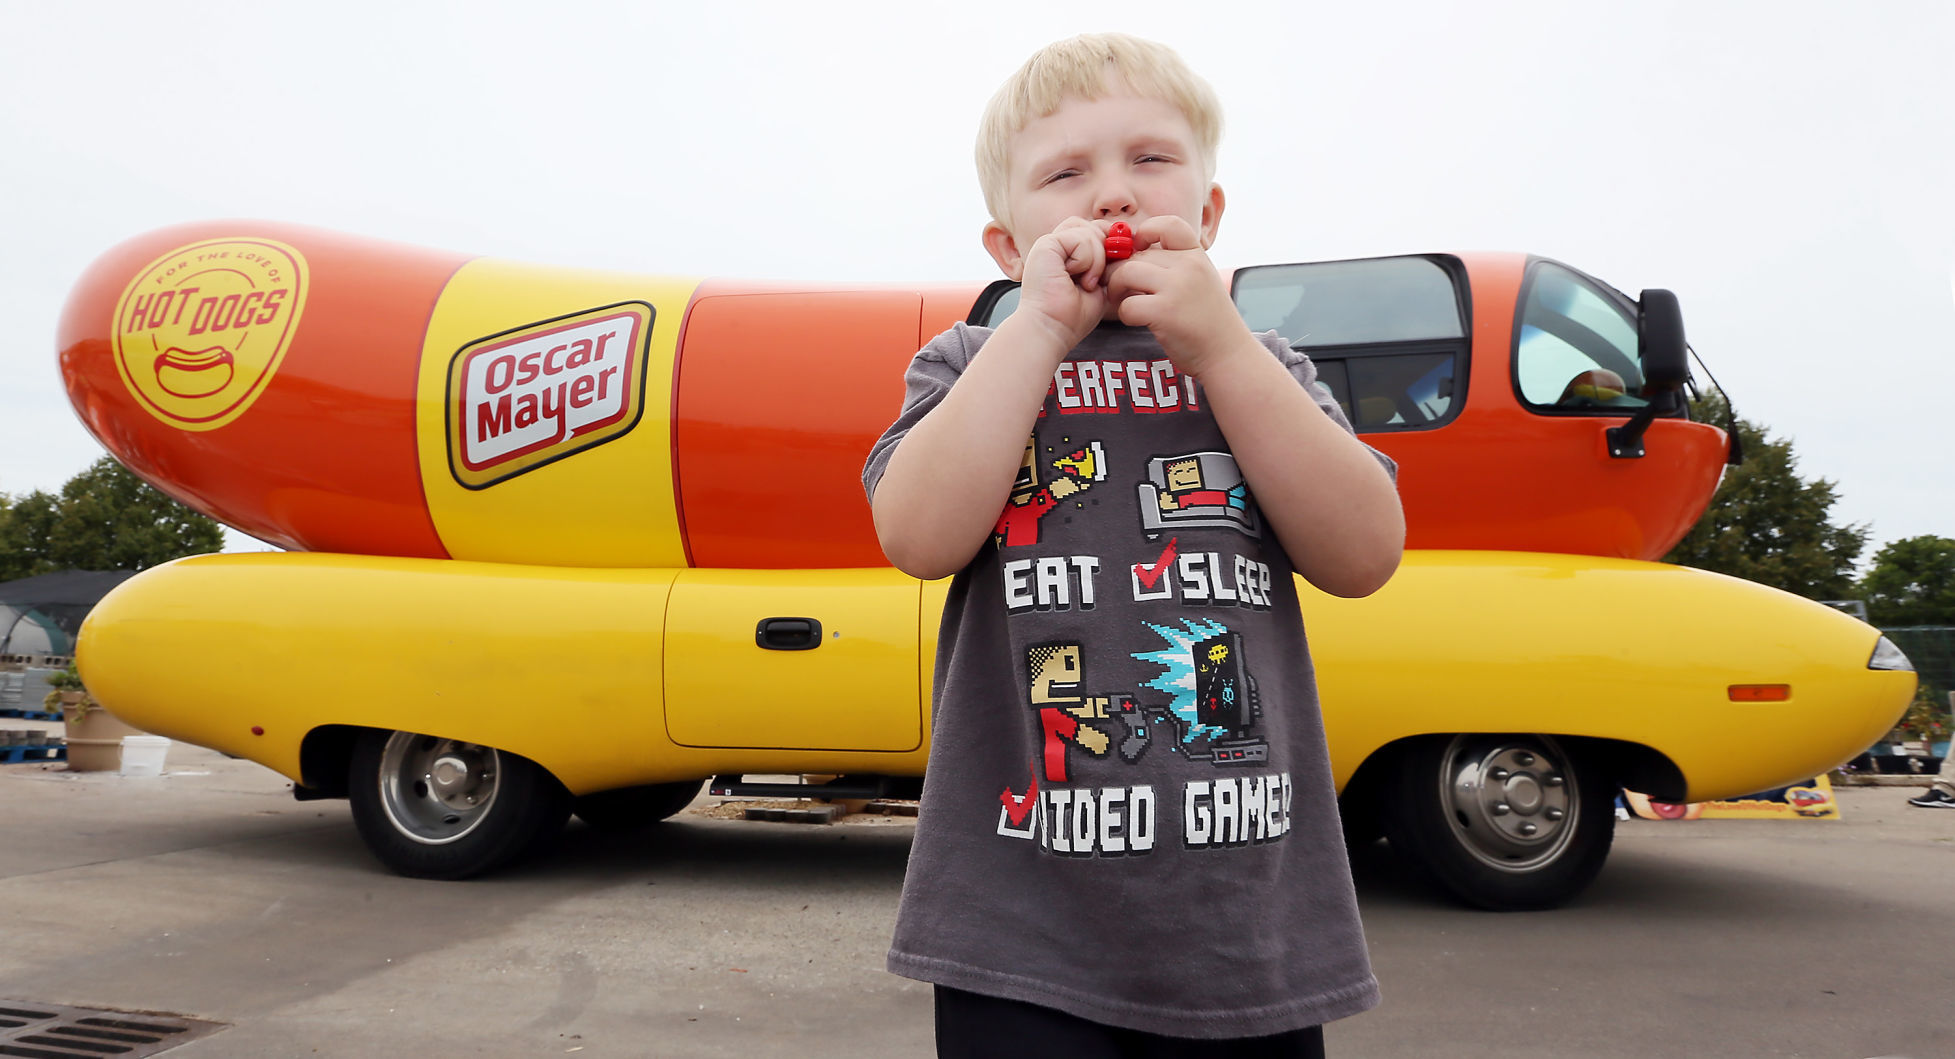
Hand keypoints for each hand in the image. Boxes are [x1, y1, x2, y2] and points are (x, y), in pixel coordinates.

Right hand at [1013, 217, 1114, 348]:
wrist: (1052, 328)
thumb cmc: (1072, 316)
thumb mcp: (1100, 283)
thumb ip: (1108, 259)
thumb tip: (1127, 239)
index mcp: (1068, 253)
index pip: (1097, 229)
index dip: (1111, 243)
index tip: (1114, 266)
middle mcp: (1058, 245)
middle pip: (1094, 226)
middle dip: (1104, 252)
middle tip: (1095, 280)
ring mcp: (1051, 243)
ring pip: (1089, 230)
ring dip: (1096, 259)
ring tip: (1084, 282)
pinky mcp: (1046, 244)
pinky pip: (1080, 239)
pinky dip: (1085, 260)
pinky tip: (1072, 278)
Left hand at [1104, 217, 1252, 376]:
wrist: (1228, 354)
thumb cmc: (1207, 321)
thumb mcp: (1199, 281)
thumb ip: (1173, 265)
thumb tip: (1129, 252)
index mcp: (1197, 255)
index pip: (1167, 224)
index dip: (1145, 232)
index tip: (1138, 251)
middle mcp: (1188, 266)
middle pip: (1136, 255)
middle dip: (1120, 271)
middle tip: (1120, 288)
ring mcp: (1177, 288)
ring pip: (1126, 273)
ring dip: (1116, 289)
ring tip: (1124, 301)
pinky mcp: (1165, 313)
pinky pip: (1127, 305)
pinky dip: (1124, 314)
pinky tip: (1136, 320)